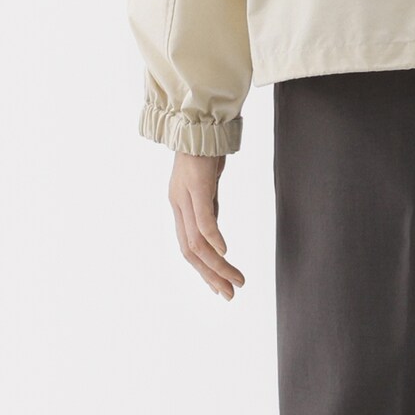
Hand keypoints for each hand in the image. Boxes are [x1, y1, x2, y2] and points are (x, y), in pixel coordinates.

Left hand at [168, 151, 245, 299]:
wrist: (200, 120)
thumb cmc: (205, 150)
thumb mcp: (208, 184)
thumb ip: (209, 207)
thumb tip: (216, 233)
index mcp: (180, 206)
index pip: (189, 248)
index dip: (203, 270)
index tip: (221, 287)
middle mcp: (178, 205)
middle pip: (190, 252)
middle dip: (210, 276)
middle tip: (229, 294)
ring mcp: (185, 196)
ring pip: (197, 242)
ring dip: (217, 266)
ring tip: (236, 280)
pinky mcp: (197, 186)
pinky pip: (204, 219)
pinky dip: (214, 238)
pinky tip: (225, 253)